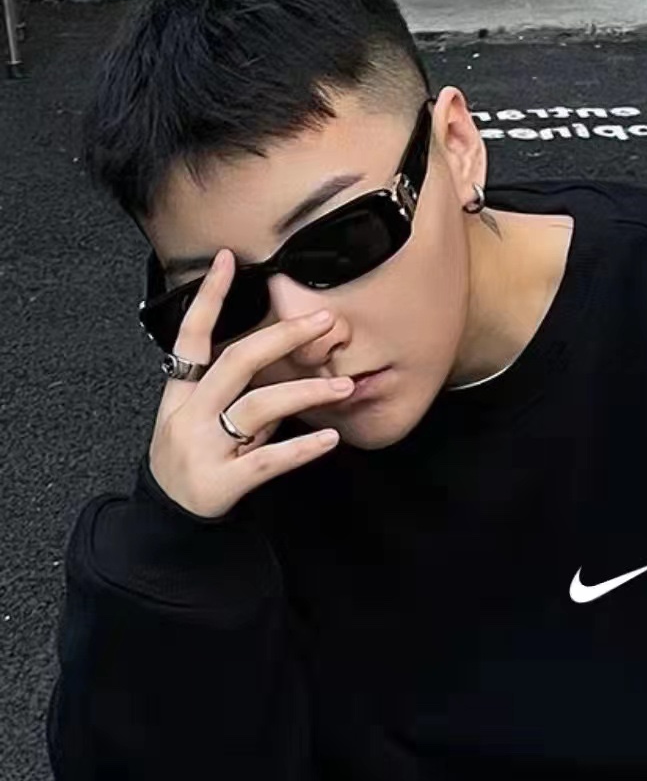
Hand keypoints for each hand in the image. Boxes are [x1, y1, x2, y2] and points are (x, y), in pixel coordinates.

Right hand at [149, 248, 354, 519]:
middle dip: (282, 337)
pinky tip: (330, 439)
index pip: (192, 336)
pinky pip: (269, 461)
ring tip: (343, 385)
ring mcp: (206, 448)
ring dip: (305, 392)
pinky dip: (301, 450)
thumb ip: (239, 399)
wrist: (169, 519)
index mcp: (180, 394)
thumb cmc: (191, 464)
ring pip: (258, 407)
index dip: (210, 298)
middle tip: (323, 322)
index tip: (229, 261)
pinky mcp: (225, 482)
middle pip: (237, 362)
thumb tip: (282, 374)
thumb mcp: (202, 423)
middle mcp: (190, 414)